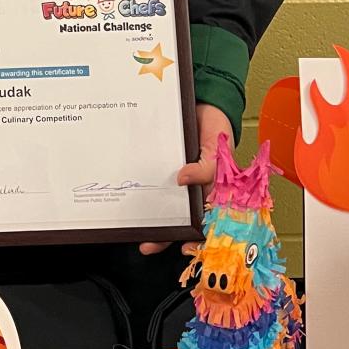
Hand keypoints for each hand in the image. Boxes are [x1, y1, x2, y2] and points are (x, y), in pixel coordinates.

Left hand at [139, 103, 233, 255]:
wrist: (204, 101)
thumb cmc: (217, 128)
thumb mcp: (218, 147)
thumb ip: (208, 167)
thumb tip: (184, 179)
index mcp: (211, 190)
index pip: (206, 221)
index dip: (197, 238)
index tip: (184, 248)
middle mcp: (192, 189)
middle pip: (180, 219)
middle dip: (165, 236)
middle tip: (150, 245)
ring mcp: (175, 179)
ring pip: (163, 205)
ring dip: (151, 219)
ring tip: (137, 231)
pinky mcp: (160, 166)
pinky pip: (150, 181)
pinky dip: (140, 192)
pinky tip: (130, 201)